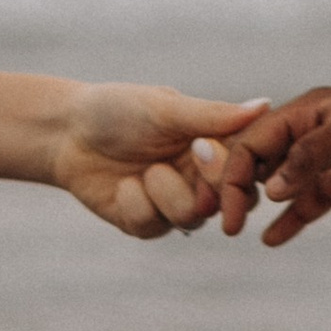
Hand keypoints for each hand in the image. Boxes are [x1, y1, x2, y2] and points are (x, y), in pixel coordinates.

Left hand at [50, 87, 269, 238]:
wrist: (66, 133)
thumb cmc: (118, 109)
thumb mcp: (165, 108)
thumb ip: (212, 115)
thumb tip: (265, 104)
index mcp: (212, 146)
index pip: (246, 167)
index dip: (234, 167)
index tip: (205, 147)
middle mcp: (199, 178)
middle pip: (229, 200)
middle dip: (208, 184)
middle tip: (190, 154)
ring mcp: (173, 203)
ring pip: (193, 217)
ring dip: (166, 191)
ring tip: (146, 171)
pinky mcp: (145, 223)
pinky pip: (154, 226)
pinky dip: (135, 202)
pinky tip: (122, 186)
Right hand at [196, 86, 330, 246]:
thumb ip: (312, 155)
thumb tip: (270, 187)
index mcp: (312, 109)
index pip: (256, 138)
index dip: (235, 170)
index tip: (228, 207)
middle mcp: (316, 131)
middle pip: (263, 159)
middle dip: (240, 188)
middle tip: (227, 224)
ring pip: (284, 183)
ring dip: (261, 204)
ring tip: (239, 230)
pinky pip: (313, 200)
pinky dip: (292, 218)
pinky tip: (273, 239)